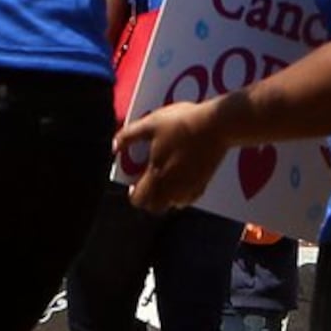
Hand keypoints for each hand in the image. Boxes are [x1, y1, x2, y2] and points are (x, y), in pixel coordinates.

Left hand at [116, 100, 225, 214]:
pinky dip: (183, 193)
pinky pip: (190, 197)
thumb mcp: (150, 123)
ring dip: (166, 196)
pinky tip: (183, 176)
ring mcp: (190, 187)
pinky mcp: (204, 183)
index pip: (140, 200)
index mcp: (157, 176)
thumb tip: (114, 147)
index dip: (133, 195)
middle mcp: (173, 188)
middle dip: (149, 198)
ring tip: (166, 177)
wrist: (216, 125)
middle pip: (156, 207)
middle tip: (148, 181)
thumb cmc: (181, 123)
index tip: (133, 184)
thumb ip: (129, 136)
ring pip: (174, 203)